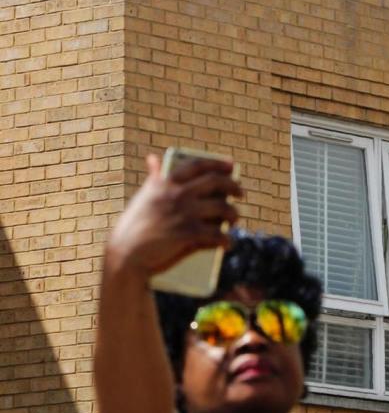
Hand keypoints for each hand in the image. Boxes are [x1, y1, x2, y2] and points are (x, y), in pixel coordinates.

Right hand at [105, 154, 241, 279]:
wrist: (124, 255)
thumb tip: (153, 158)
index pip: (198, 166)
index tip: (231, 166)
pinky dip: (225, 239)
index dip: (218, 164)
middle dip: (233, 186)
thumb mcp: (144, 196)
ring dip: (233, 213)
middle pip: (215, 183)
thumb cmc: (133, 226)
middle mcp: (177, 193)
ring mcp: (184, 213)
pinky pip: (216, 234)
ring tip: (235, 218)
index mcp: (166, 182)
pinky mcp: (188, 234)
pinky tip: (229, 243)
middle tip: (240, 192)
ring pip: (222, 208)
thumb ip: (153, 177)